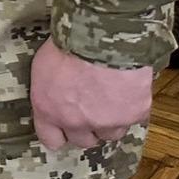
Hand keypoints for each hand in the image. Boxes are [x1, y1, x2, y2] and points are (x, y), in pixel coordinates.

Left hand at [30, 38, 152, 150]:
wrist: (103, 37)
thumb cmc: (69, 43)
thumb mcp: (44, 64)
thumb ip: (49, 89)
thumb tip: (56, 93)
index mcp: (49, 110)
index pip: (51, 140)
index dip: (59, 134)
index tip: (64, 128)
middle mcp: (76, 123)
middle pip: (83, 141)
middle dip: (87, 127)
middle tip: (91, 107)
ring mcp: (107, 122)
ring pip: (110, 133)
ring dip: (111, 120)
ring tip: (112, 97)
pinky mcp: (133, 115)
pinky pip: (134, 118)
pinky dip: (132, 106)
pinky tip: (129, 89)